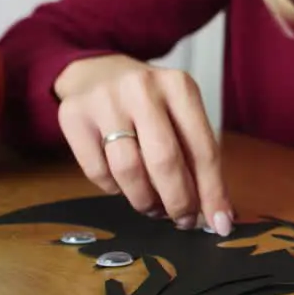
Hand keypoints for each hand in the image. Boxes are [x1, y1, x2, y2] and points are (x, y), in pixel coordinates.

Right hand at [54, 54, 232, 234]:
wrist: (97, 72)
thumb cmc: (149, 100)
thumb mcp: (180, 112)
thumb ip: (195, 154)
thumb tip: (213, 209)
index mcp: (180, 86)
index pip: (203, 148)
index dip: (212, 190)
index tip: (219, 222)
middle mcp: (143, 89)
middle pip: (165, 160)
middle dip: (178, 200)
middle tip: (183, 220)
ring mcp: (105, 102)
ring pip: (128, 170)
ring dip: (145, 200)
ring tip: (154, 208)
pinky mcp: (74, 117)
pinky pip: (97, 172)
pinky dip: (114, 189)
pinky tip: (123, 185)